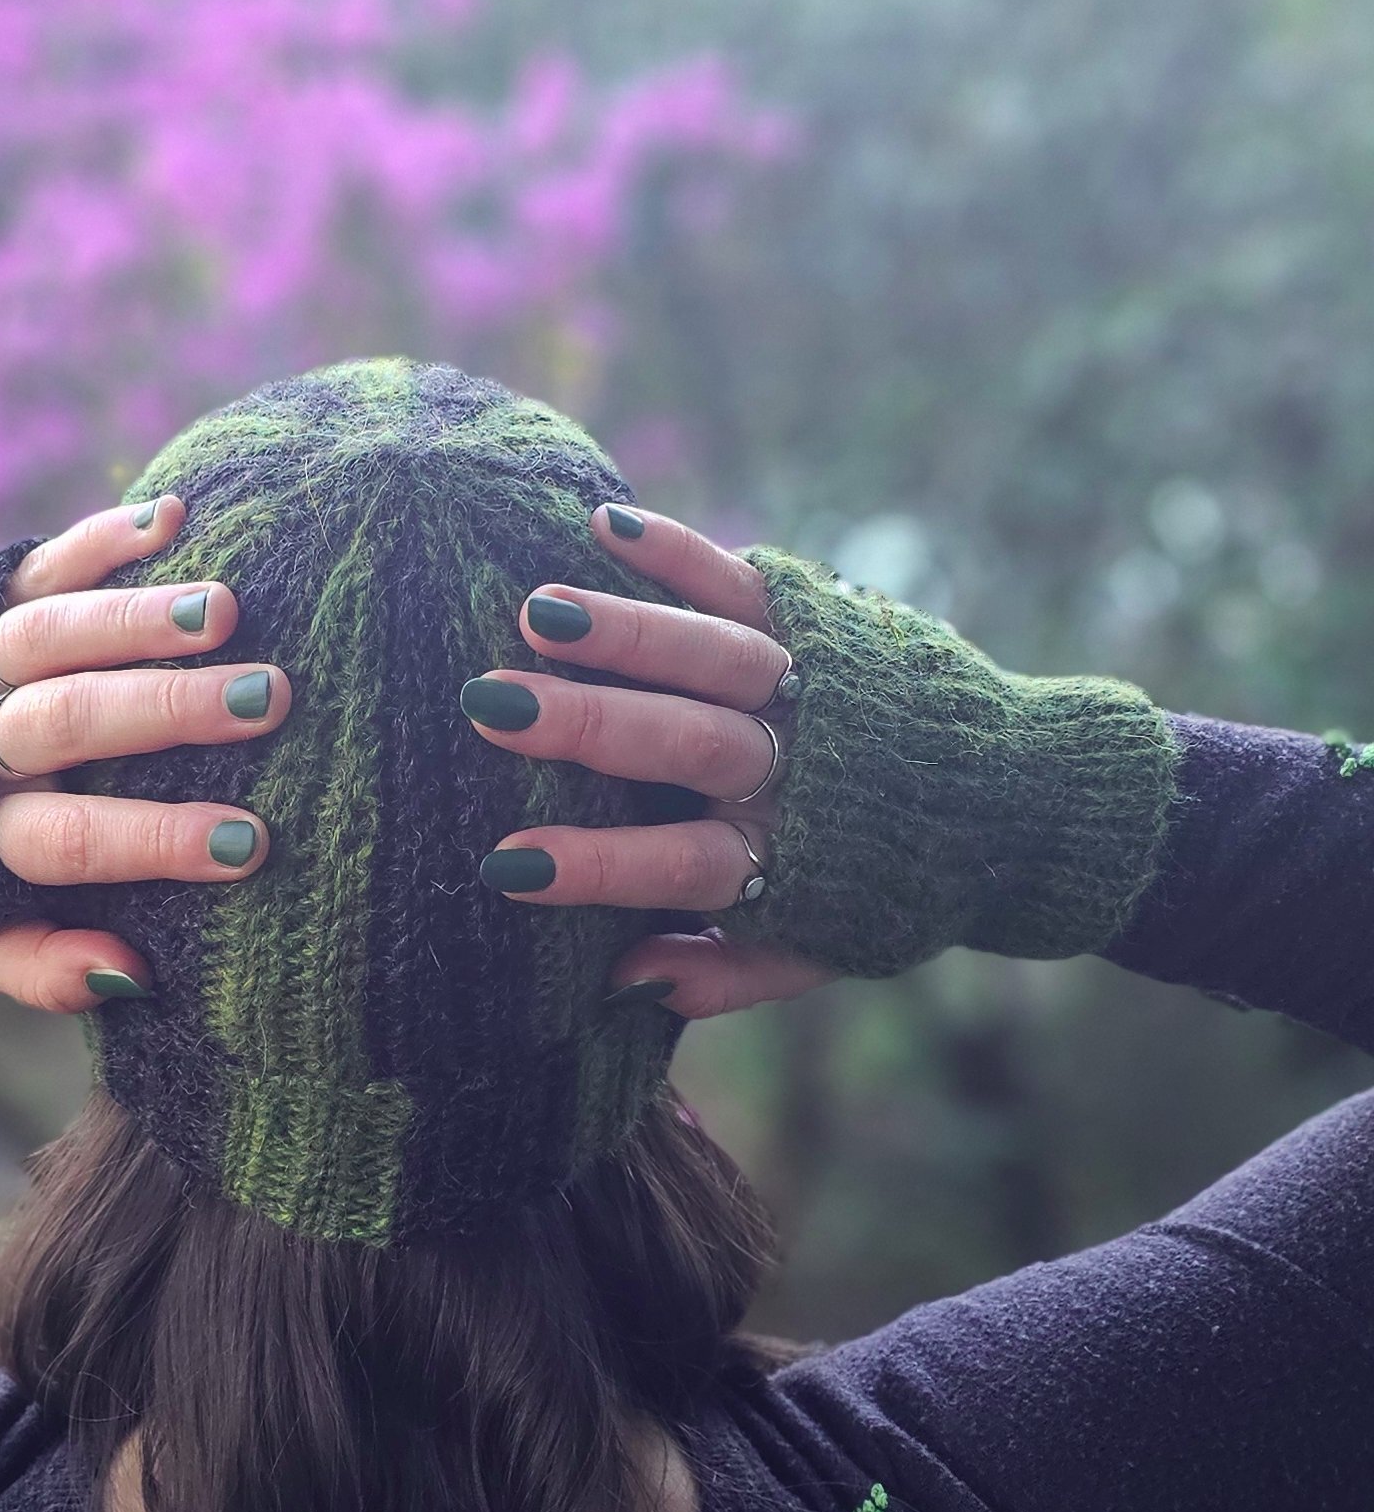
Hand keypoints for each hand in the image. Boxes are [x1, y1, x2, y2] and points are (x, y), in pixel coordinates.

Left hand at [0, 496, 288, 1011]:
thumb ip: (39, 968)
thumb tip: (133, 975)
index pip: (72, 838)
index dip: (156, 841)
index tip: (248, 842)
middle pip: (67, 720)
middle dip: (167, 709)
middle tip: (265, 699)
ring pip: (52, 634)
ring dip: (139, 618)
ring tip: (228, 609)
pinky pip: (37, 566)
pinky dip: (100, 538)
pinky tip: (170, 516)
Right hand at [461, 504, 835, 1018]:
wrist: (1017, 800)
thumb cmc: (885, 887)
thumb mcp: (820, 952)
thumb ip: (724, 976)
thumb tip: (622, 984)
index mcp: (788, 860)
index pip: (683, 864)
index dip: (600, 865)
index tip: (507, 862)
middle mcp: (801, 768)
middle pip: (694, 742)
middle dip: (593, 724)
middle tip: (494, 705)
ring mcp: (815, 688)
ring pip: (720, 656)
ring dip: (628, 633)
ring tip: (536, 610)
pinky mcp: (824, 622)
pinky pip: (748, 586)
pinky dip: (682, 555)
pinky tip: (604, 527)